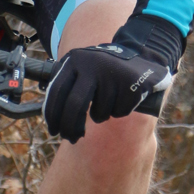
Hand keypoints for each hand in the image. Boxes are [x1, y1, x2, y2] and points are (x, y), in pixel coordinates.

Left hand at [43, 40, 172, 143]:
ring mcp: (112, 74)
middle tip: (71, 138)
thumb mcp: (82, 69)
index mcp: (75, 60)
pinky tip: (122, 98)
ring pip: (98, 113)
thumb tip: (52, 119)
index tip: (52, 130)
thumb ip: (66, 88)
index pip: (57, 92)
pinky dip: (118, 111)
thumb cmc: (103, 70)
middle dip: (70, 127)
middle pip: (75, 105)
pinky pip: (118, 112)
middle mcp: (92, 64)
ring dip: (100, 116)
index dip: (52, 115)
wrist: (140, 54)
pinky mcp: (131, 83)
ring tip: (107, 102)